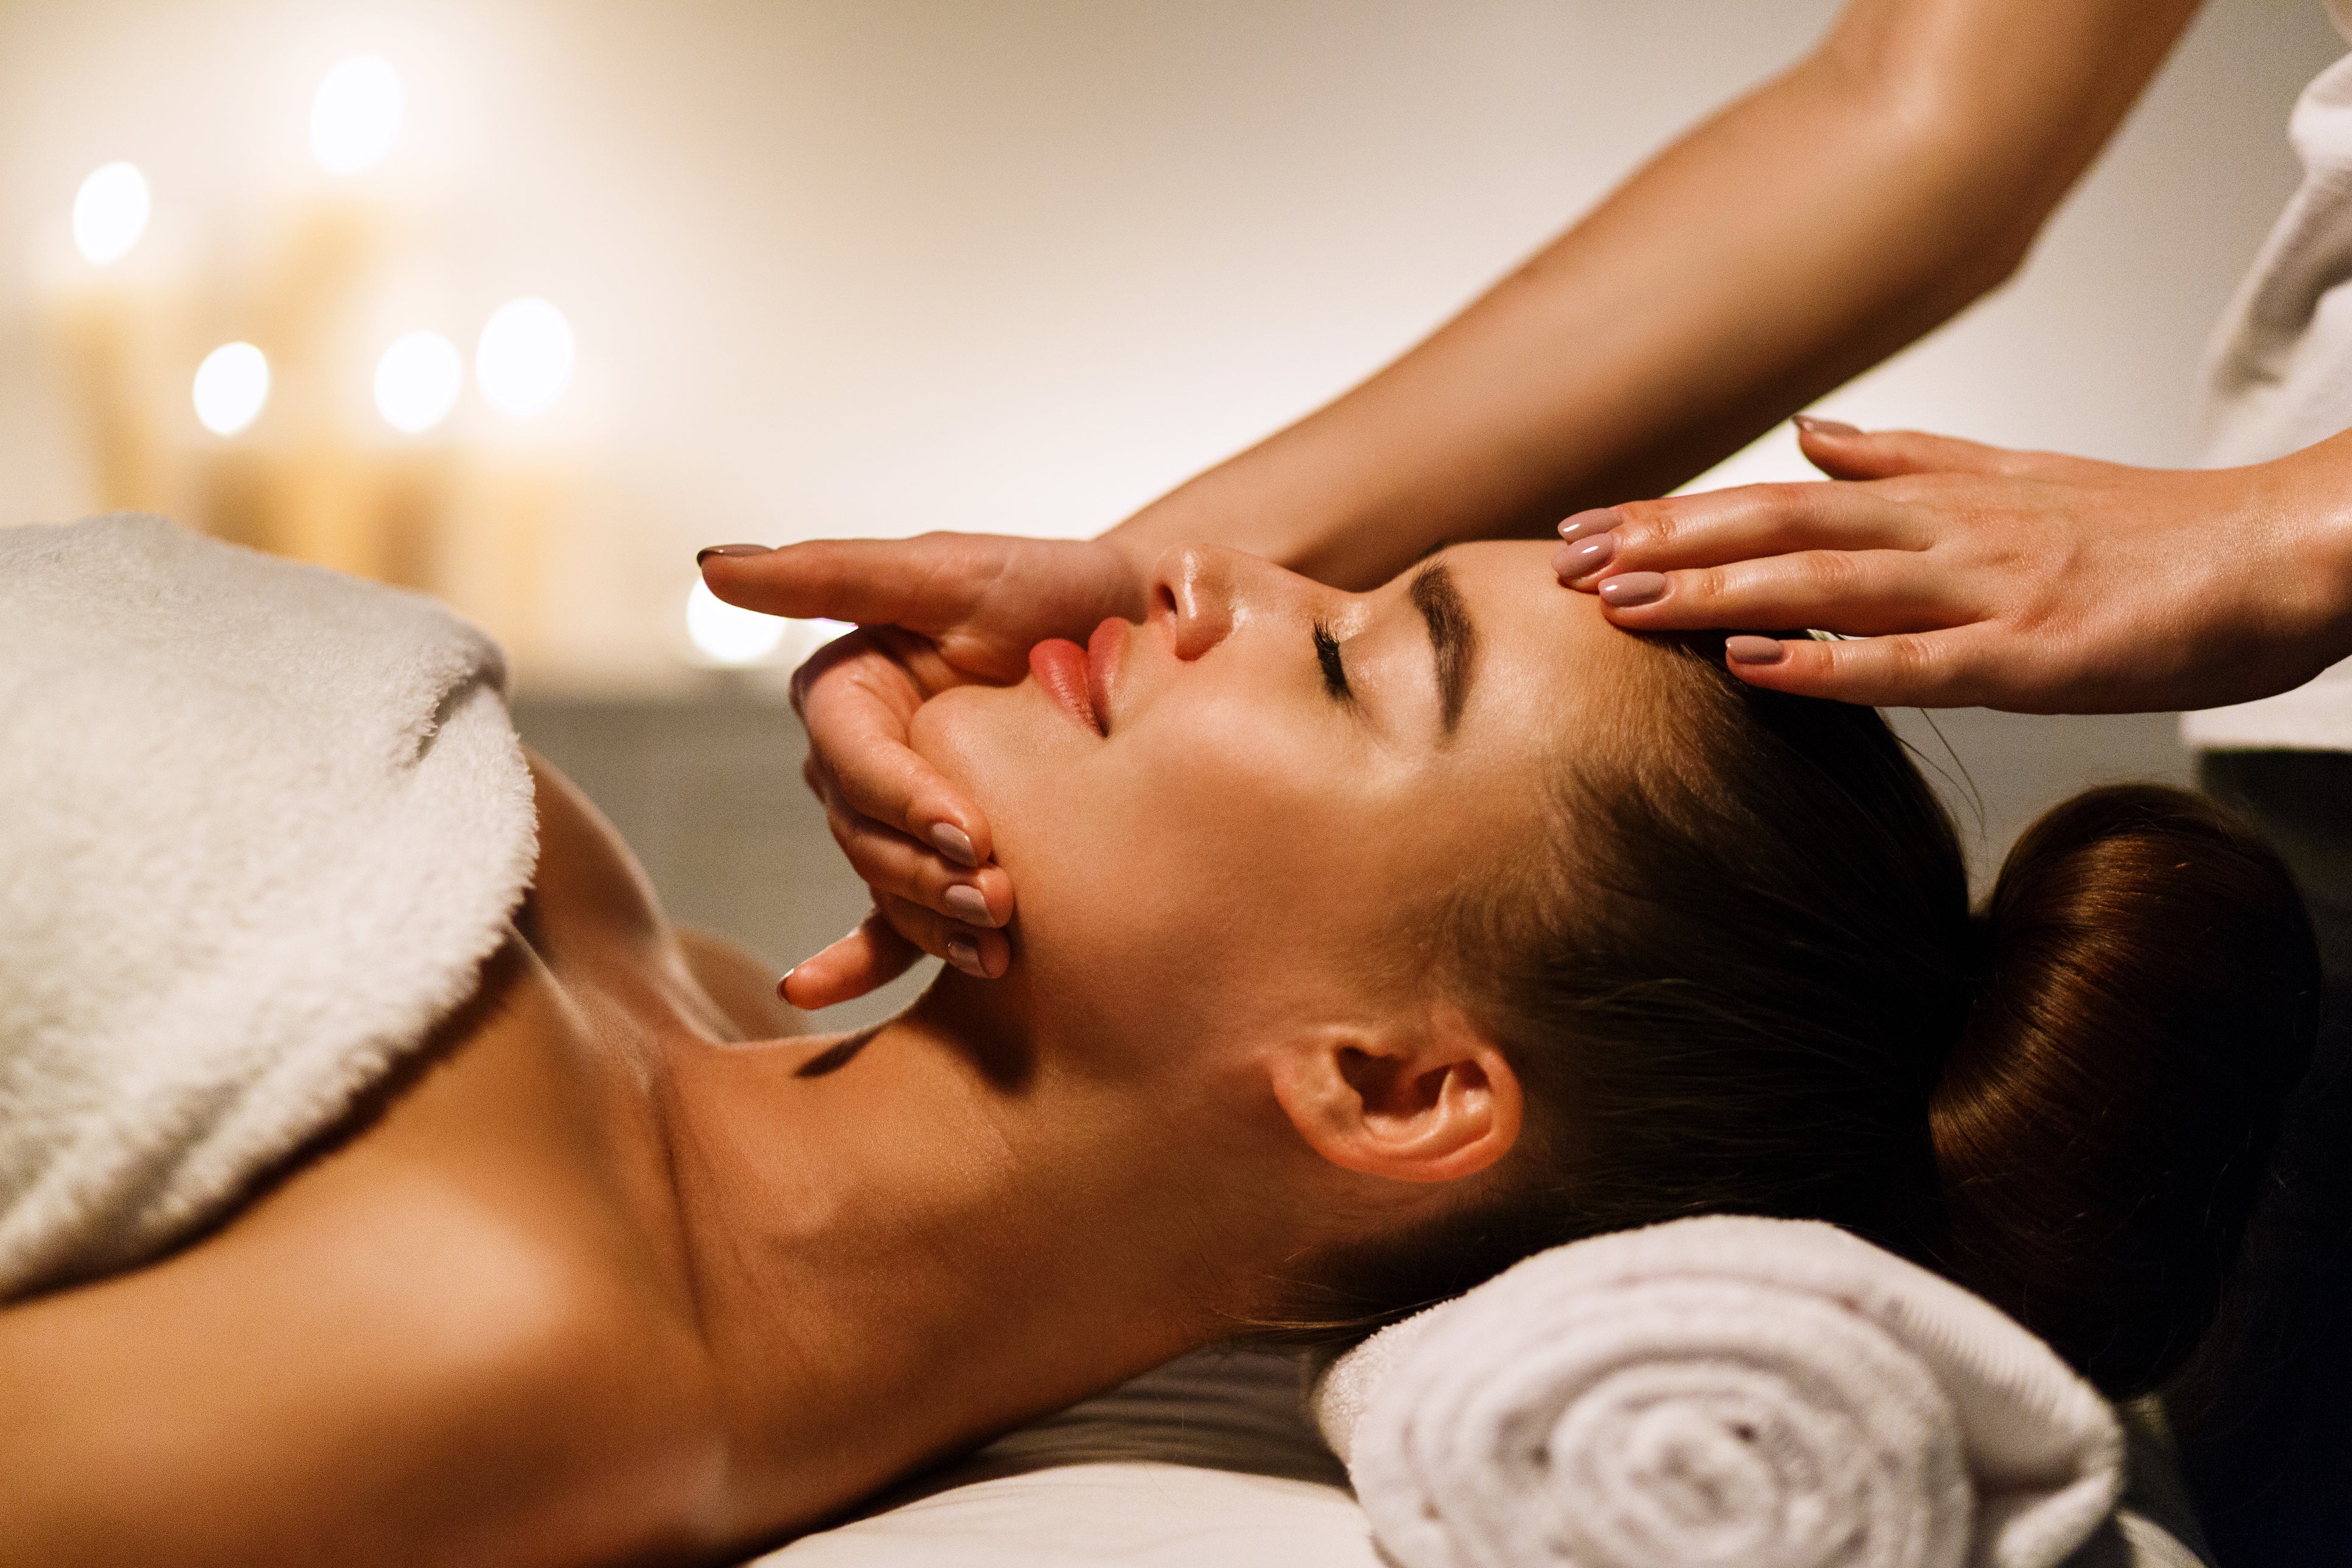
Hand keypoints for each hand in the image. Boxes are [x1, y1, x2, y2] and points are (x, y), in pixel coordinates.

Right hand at [698, 533, 1147, 1006]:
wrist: (1136, 640)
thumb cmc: (1046, 587)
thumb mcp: (947, 568)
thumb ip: (831, 573)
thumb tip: (710, 568)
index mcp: (848, 692)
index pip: (853, 757)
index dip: (902, 799)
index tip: (968, 831)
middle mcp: (860, 761)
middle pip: (865, 835)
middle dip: (926, 872)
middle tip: (998, 898)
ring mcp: (897, 820)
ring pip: (886, 886)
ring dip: (930, 920)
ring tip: (994, 946)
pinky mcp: (938, 863)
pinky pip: (886, 925)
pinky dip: (858, 962)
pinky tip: (812, 993)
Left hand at [1555, 421, 2351, 713]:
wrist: (2282, 554)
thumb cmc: (2155, 534)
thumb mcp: (2018, 480)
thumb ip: (1910, 460)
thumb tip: (1815, 435)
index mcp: (1940, 499)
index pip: (1781, 501)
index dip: (1678, 514)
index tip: (1589, 528)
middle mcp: (1947, 533)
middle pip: (1779, 530)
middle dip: (1665, 546)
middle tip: (1563, 564)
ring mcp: (1987, 591)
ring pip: (1826, 587)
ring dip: (1714, 596)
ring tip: (1621, 605)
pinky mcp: (2033, 657)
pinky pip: (1913, 663)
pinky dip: (1828, 664)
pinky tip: (1752, 669)